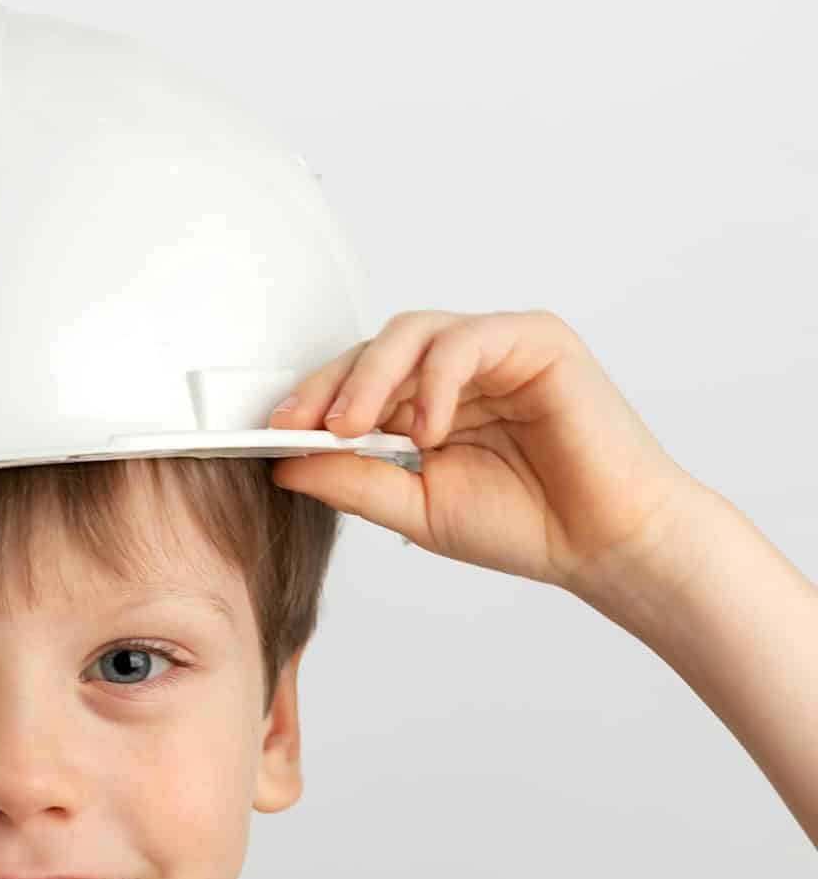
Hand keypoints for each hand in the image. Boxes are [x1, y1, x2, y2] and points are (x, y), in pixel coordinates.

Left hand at [265, 309, 703, 598]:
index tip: (273, 432)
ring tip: (355, 430)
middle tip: (302, 427)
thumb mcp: (414, 506)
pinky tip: (428, 430)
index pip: (357, 379)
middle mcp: (461, 366)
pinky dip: (435, 382)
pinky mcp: (538, 340)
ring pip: (413, 333)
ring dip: (373, 380)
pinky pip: (467, 341)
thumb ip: (352, 481)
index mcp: (430, 399)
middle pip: (376, 347)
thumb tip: (281, 464)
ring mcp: (500, 347)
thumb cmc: (524, 524)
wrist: (605, 545)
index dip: (312, 399)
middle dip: (330, 385)